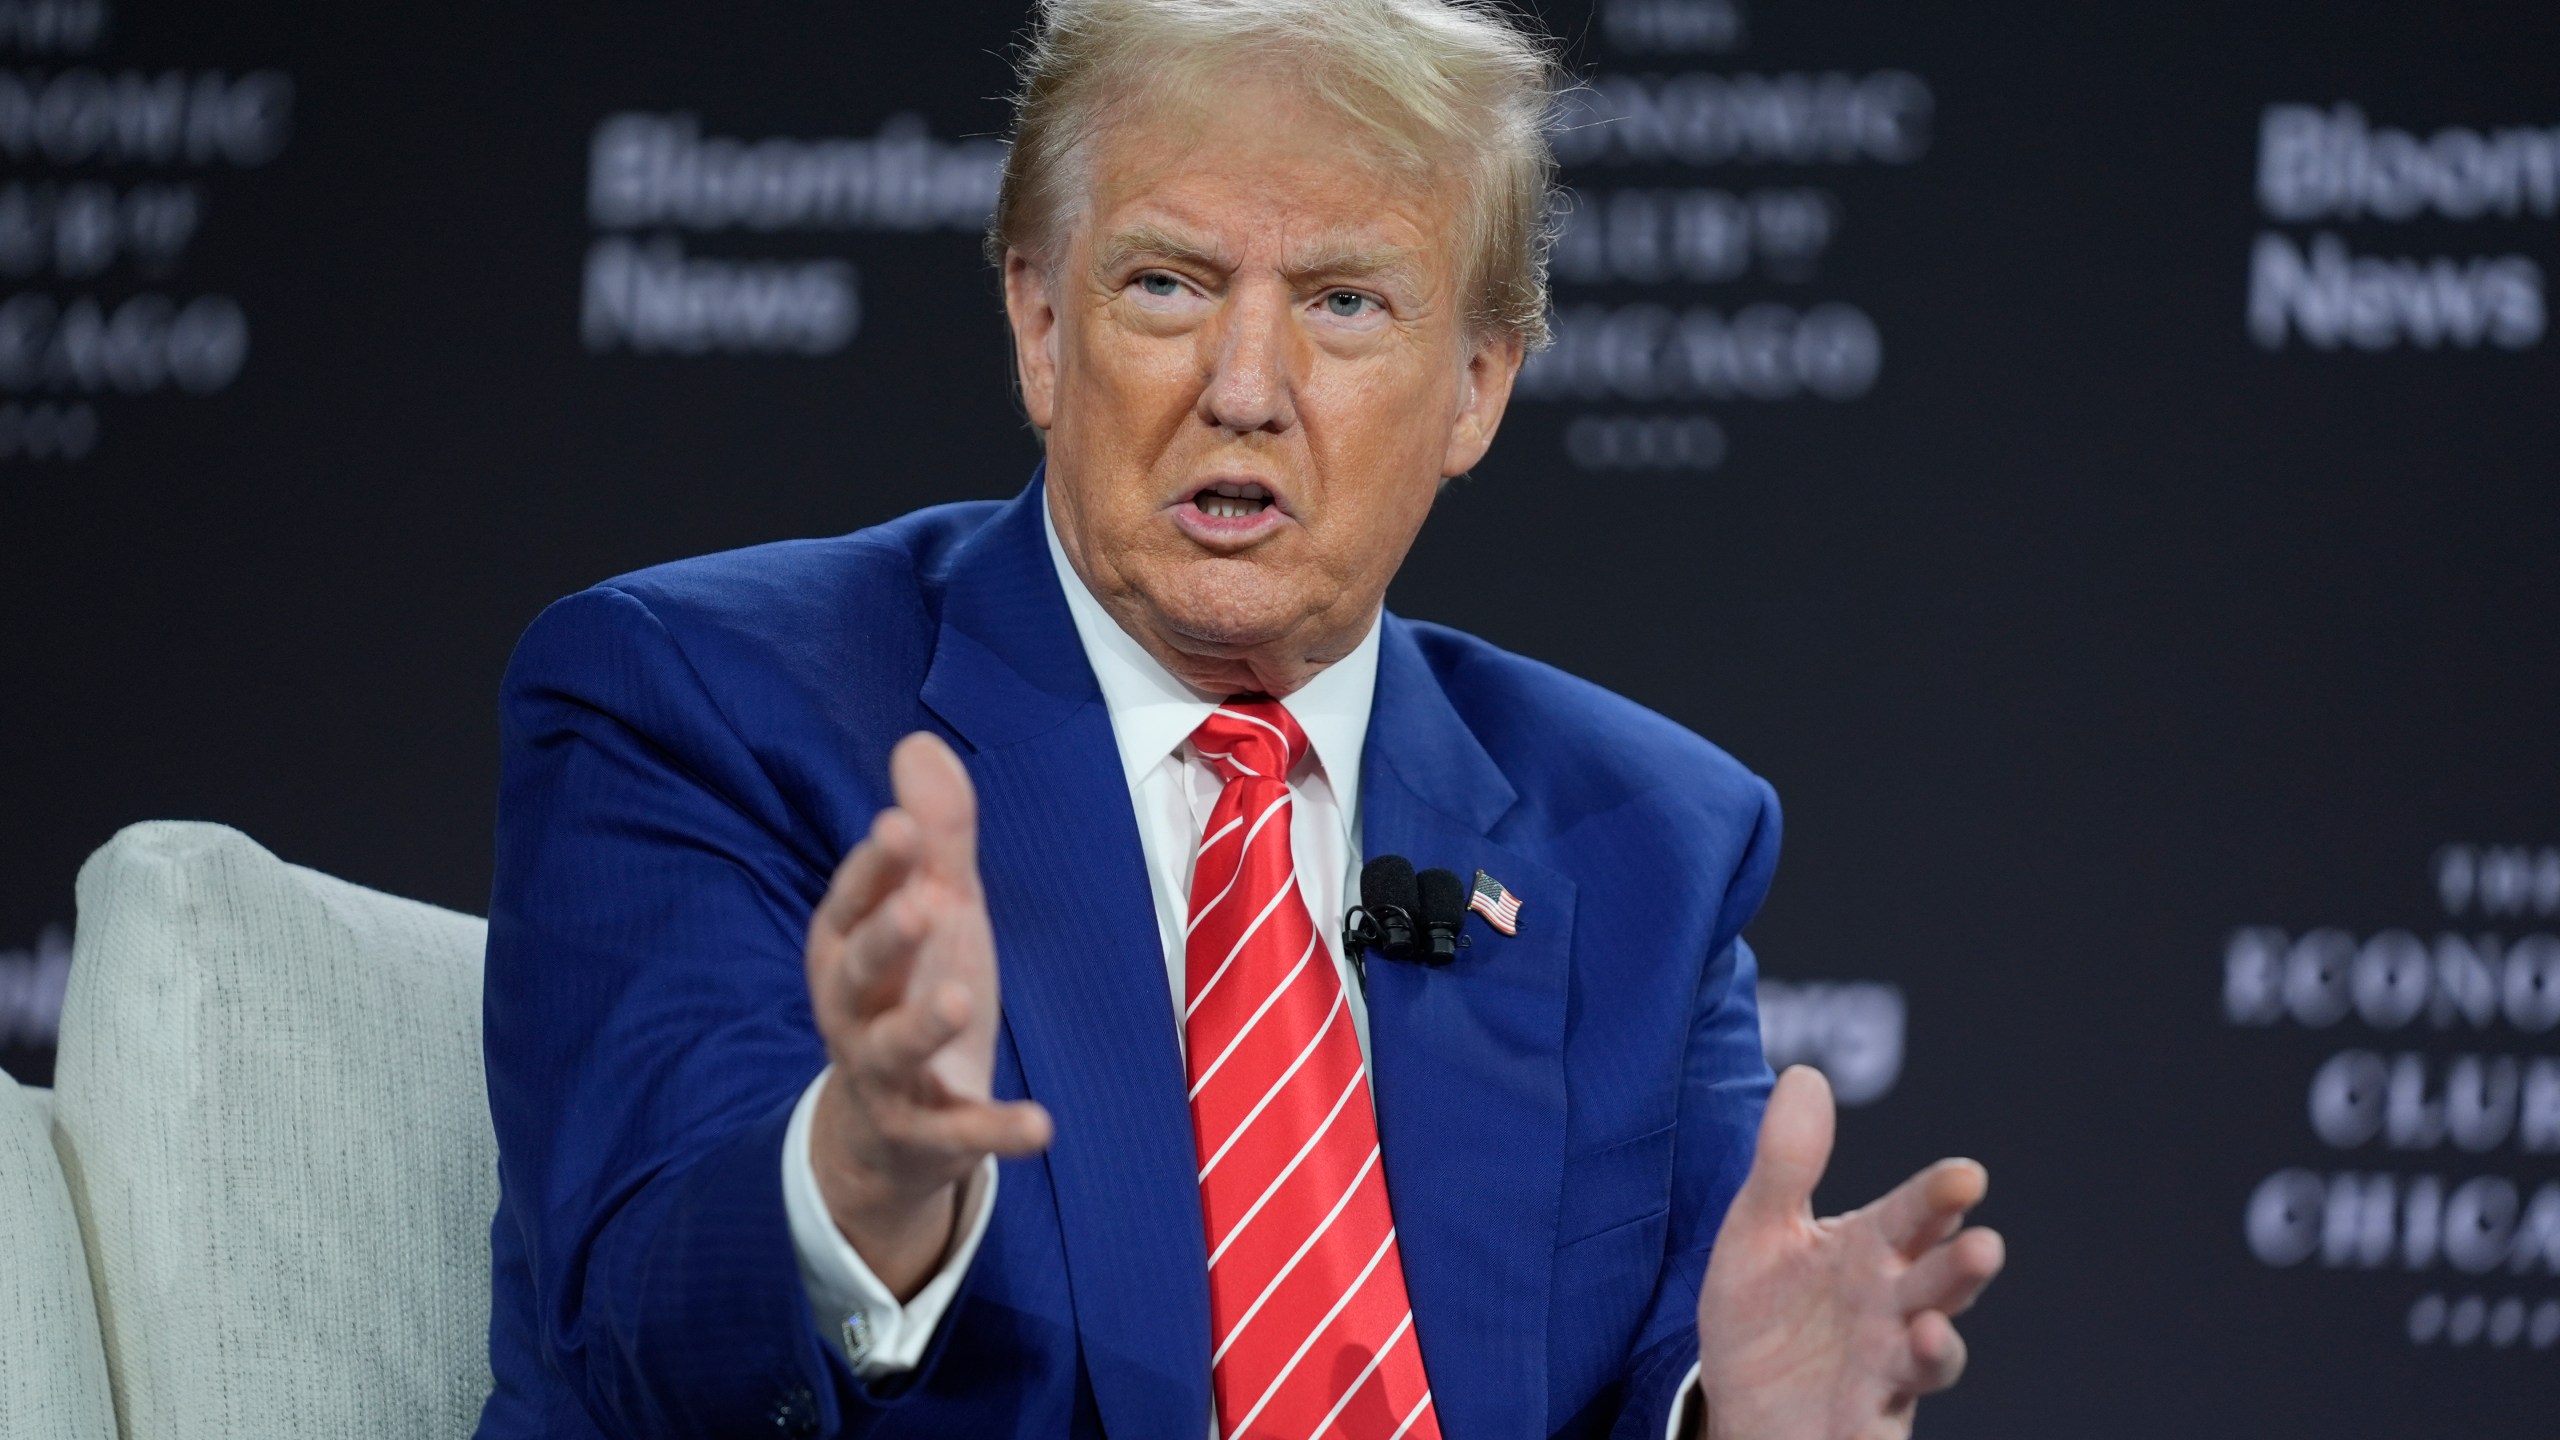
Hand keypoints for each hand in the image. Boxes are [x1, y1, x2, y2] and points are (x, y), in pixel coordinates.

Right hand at [804, 732, 1053, 1296]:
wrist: (889, 1128)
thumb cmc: (910, 989)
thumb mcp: (933, 908)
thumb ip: (935, 835)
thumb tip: (919, 741)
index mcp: (848, 948)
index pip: (852, 903)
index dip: (872, 869)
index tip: (898, 827)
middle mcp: (854, 1009)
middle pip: (859, 972)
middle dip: (885, 938)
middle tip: (920, 904)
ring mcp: (886, 1074)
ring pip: (892, 1049)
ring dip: (922, 1024)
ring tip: (957, 997)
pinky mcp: (927, 1132)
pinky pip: (960, 1133)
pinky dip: (996, 1132)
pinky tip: (1041, 1125)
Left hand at [1695, 1066, 2003, 1439]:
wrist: (1739, 1402)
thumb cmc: (1765, 1311)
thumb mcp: (1760, 1230)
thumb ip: (1787, 1162)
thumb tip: (1805, 1074)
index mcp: (1870, 1250)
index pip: (1913, 1215)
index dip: (1940, 1197)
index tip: (1966, 1176)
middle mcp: (1891, 1308)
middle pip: (1936, 1284)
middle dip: (1960, 1269)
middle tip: (1983, 1246)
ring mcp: (1885, 1369)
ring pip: (1927, 1357)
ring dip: (1939, 1347)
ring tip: (1930, 1333)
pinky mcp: (1866, 1425)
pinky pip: (1885, 1428)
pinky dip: (1885, 1427)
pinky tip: (1878, 1418)